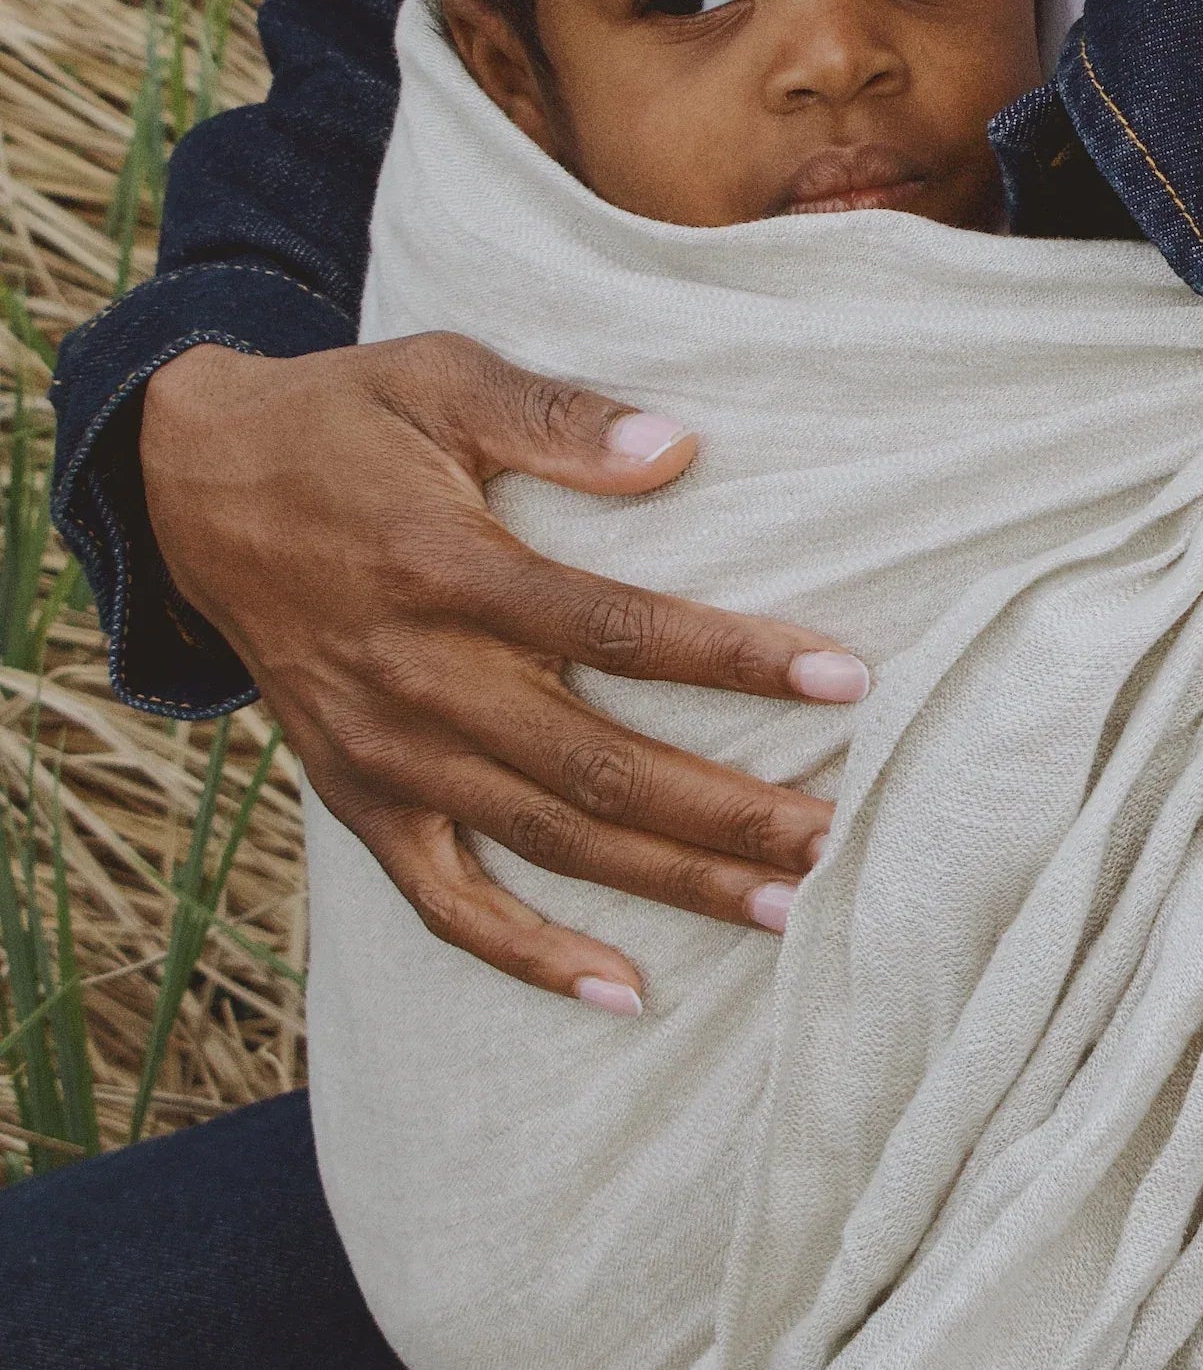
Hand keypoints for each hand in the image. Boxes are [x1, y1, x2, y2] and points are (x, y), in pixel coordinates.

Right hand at [139, 337, 868, 1008]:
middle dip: (731, 812)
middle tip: (845, 841)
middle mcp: (419, 678)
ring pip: (551, 842)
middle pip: (601, 766)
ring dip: (671, 885)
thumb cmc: (342, 421)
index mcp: (447, 571)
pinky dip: (530, 956)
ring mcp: (389, 754)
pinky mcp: (361, 798)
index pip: (616, 630)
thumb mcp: (439, 376)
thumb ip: (555, 416)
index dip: (734, 660)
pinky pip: (447, 903)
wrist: (190, 486)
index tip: (843, 680)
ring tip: (788, 913)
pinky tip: (625, 993)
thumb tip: (675, 447)